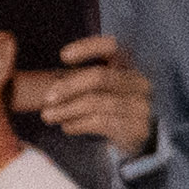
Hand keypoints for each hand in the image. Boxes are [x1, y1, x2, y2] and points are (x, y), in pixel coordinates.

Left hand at [17, 33, 158, 155]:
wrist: (141, 141)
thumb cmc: (113, 110)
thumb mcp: (102, 90)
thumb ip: (82, 81)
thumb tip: (47, 87)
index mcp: (130, 66)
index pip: (112, 47)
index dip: (88, 47)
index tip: (63, 56)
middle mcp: (140, 83)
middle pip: (100, 76)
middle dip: (69, 86)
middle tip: (47, 98)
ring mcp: (141, 106)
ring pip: (97, 102)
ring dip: (67, 109)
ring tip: (48, 116)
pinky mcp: (137, 129)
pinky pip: (102, 123)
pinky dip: (79, 124)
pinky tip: (67, 127)